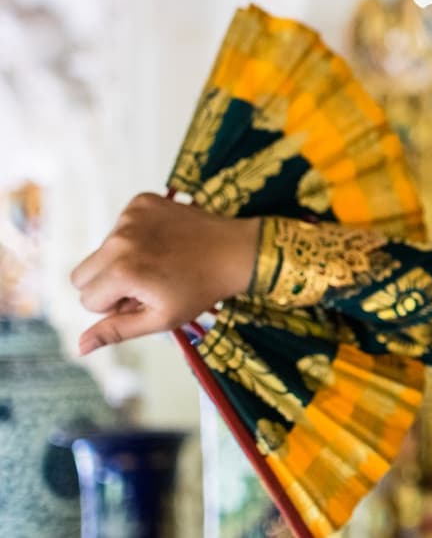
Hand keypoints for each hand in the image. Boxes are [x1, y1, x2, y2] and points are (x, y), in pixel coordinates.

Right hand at [71, 193, 260, 354]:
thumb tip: (80, 346)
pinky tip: (162, 242)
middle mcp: (119, 240)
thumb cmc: (201, 289)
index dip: (115, 307)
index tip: (143, 299)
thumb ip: (117, 330)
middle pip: (82, 274)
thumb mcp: (161, 318)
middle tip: (145, 284)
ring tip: (158, 262)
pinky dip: (134, 237)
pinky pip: (118, 227)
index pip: (87, 300)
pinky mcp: (140, 201)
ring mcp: (130, 216)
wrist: (235, 251)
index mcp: (122, 271)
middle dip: (106, 285)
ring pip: (100, 251)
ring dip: (120, 260)